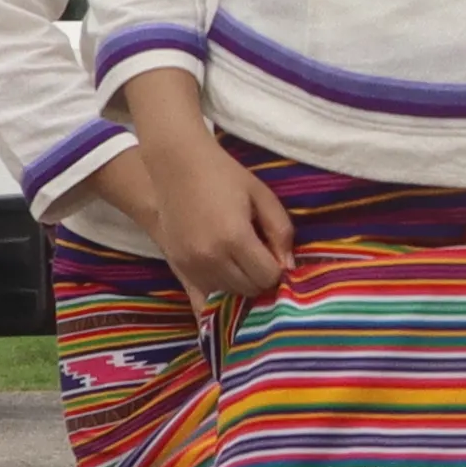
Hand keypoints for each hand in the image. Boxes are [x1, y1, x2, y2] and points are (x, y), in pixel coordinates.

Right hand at [132, 121, 291, 314]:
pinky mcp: (177, 267)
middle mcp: (211, 257)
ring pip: (229, 296)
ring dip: (241, 285)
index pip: (268, 276)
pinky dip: (217, 301)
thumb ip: (281, 231)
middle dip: (261, 278)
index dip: (278, 269)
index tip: (275, 255)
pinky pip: (201, 300)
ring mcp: (191, 265)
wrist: (176, 165)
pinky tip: (227, 301)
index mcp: (234, 237)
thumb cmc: (223, 175)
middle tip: (259, 259)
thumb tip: (288, 267)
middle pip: (250, 289)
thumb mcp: (262, 196)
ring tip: (241, 264)